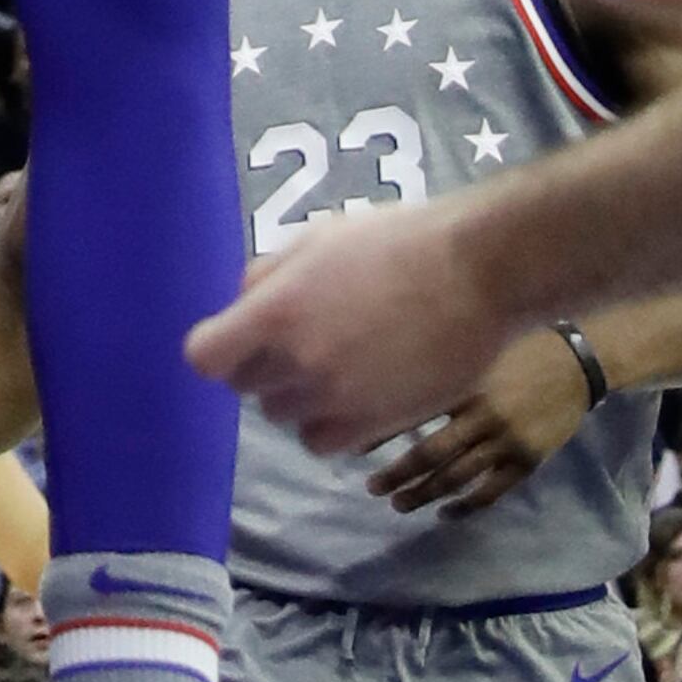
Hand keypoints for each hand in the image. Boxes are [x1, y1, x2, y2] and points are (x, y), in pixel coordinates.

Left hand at [194, 204, 516, 461]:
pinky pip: (320, 442)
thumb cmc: (398, 243)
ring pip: (283, 415)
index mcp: (277, 309)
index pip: (205, 356)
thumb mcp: (320, 238)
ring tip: (339, 363)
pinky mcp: (371, 425)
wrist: (476, 274)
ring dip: (298, 395)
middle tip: (305, 340)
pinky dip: (327, 424)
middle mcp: (297, 360)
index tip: (239, 339)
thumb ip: (269, 274)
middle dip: (263, 365)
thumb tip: (241, 306)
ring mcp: (335, 397)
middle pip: (245, 386)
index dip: (218, 348)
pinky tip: (352, 394)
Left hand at [364, 326, 593, 518]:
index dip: (380, 434)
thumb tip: (395, 381)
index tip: (352, 449)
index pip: (412, 413)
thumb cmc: (522, 347)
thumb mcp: (480, 348)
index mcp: (466, 382)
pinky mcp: (527, 461)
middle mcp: (483, 415)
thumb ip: (444, 366)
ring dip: (425, 494)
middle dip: (398, 474)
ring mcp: (507, 441)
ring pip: (457, 478)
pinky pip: (491, 492)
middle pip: (431, 454)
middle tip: (372, 488)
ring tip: (400, 504)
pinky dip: (465, 506)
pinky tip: (445, 513)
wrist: (580, 361)